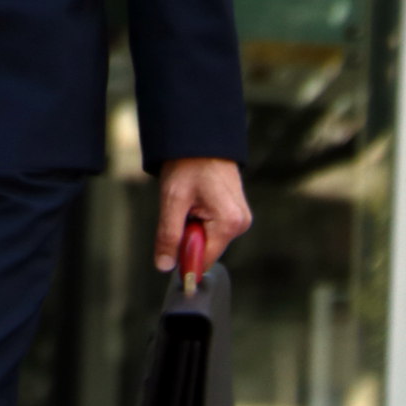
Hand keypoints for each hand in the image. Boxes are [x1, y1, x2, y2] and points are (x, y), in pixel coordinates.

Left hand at [155, 158, 250, 272]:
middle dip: (188, 237)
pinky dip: (199, 220)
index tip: (169, 250)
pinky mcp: (235, 214)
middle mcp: (240, 224)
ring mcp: (240, 219)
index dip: (184, 258)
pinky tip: (196, 201)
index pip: (204, 259)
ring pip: (208, 239)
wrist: (200, 140)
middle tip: (180, 210)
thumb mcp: (172, 200)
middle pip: (206, 249)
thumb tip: (165, 265)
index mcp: (229, 223)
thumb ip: (169, 235)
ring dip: (193, 227)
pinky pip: (213, 228)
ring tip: (188, 201)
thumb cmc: (188, 165)